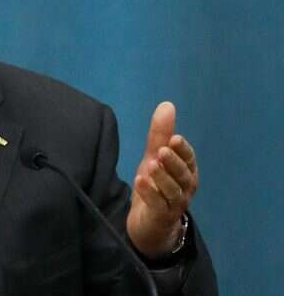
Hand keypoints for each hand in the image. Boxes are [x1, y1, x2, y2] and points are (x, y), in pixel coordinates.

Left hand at [126, 101, 198, 256]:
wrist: (149, 223)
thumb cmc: (155, 185)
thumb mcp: (154, 157)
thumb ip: (160, 134)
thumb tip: (167, 104)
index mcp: (186, 171)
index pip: (189, 158)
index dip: (183, 149)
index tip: (174, 138)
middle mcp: (185, 188)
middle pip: (184, 175)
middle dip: (174, 162)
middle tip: (162, 150)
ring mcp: (176, 204)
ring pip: (173, 191)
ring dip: (162, 178)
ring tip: (150, 165)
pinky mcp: (162, 217)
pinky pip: (159, 206)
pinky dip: (150, 194)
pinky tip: (140, 182)